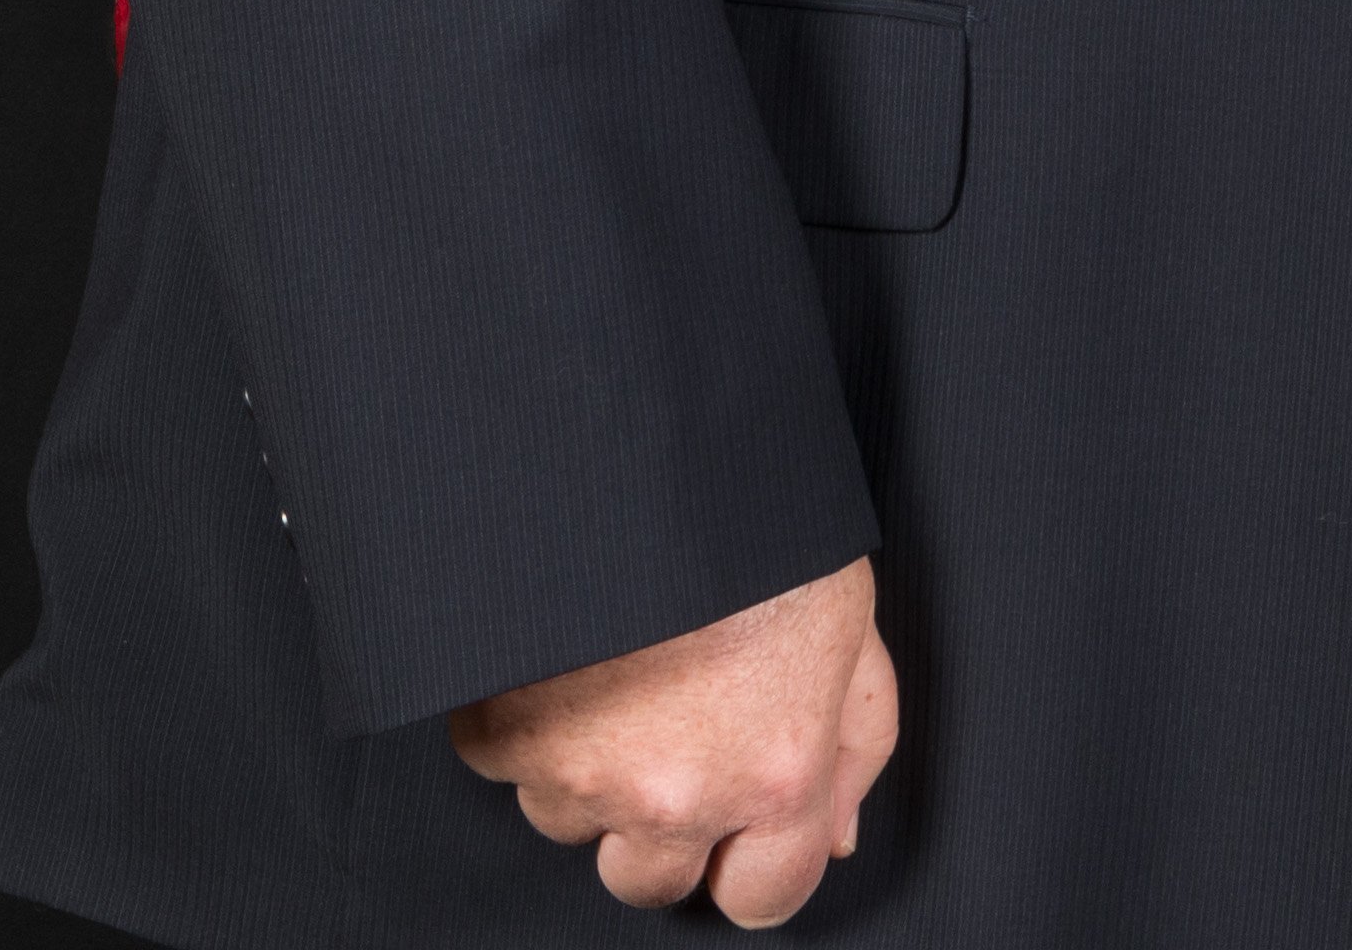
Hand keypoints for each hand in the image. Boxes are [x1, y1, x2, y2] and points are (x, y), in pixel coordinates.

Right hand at [447, 556, 898, 923]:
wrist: (638, 453)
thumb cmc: (755, 524)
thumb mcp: (851, 622)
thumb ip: (853, 741)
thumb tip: (832, 833)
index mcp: (776, 771)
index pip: (762, 898)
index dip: (757, 863)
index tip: (750, 831)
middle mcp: (673, 793)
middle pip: (651, 881)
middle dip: (668, 828)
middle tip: (680, 736)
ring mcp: (575, 773)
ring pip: (572, 821)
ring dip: (594, 770)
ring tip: (628, 668)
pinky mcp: (497, 737)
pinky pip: (510, 764)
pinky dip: (531, 721)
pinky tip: (572, 649)